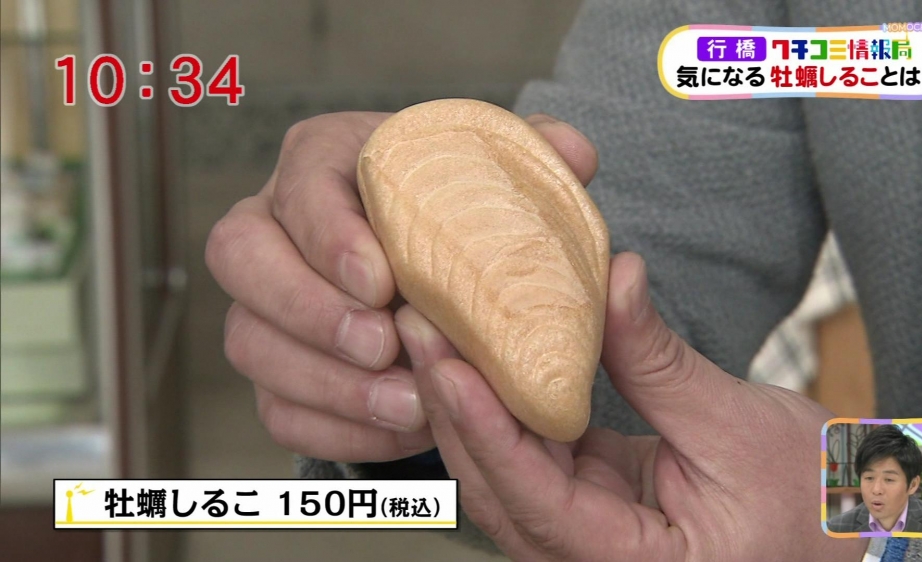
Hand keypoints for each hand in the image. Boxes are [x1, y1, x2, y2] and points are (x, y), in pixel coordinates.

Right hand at [205, 111, 598, 462]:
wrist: (436, 270)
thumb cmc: (460, 215)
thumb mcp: (497, 178)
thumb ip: (534, 160)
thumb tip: (574, 155)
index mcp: (325, 162)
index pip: (300, 184)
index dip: (328, 234)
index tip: (381, 280)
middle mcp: (274, 226)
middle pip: (238, 257)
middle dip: (306, 308)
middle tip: (382, 343)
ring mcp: (264, 303)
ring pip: (249, 342)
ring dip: (326, 381)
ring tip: (408, 403)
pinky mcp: (274, 368)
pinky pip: (275, 407)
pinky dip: (335, 426)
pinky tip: (399, 428)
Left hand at [396, 252, 869, 560]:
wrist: (837, 523)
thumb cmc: (808, 498)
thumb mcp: (738, 424)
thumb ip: (659, 360)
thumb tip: (611, 278)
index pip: (537, 503)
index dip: (486, 433)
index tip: (448, 368)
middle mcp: (590, 560)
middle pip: (497, 489)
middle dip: (452, 408)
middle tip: (418, 327)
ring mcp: (581, 533)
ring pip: (500, 472)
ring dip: (465, 403)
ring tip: (433, 329)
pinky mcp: (583, 499)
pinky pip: (526, 454)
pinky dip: (501, 405)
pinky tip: (478, 352)